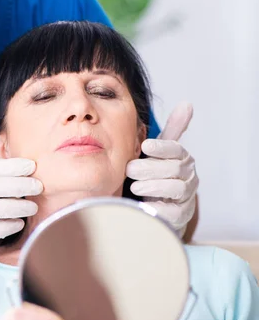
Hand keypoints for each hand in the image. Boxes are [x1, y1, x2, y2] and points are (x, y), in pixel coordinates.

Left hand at [126, 102, 198, 232]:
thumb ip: (171, 131)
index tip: (146, 146)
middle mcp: (189, 176)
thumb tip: (187, 103)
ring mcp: (187, 197)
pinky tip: (144, 205)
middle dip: (150, 168)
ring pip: (175, 188)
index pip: (177, 149)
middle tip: (130, 169)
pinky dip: (157, 207)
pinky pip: (173, 212)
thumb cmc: (154, 175)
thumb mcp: (158, 153)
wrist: (155, 206)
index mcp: (182, 158)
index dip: (162, 147)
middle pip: (174, 168)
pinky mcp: (180, 216)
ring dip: (152, 186)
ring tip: (135, 186)